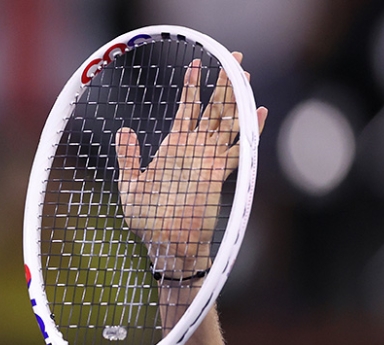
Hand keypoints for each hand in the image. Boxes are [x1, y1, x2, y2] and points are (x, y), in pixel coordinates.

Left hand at [114, 52, 267, 276]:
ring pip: (228, 123)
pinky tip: (259, 110)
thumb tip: (124, 131)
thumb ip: (129, 159)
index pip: (187, 110)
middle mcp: (194, 151)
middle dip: (223, 84)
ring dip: (237, 100)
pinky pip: (239, 149)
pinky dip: (250, 131)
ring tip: (245, 75)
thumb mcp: (131, 187)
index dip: (192, 88)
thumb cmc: (147, 221)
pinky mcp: (219, 176)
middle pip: (213, 109)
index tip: (195, 65)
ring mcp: (209, 162)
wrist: (166, 247)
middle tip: (234, 58)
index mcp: (174, 149)